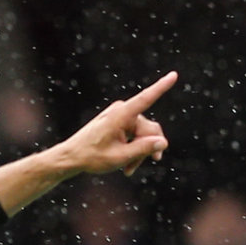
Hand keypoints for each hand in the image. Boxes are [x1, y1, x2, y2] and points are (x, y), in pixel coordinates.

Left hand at [51, 73, 174, 179]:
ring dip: (138, 152)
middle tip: (135, 168)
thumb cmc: (91, 157)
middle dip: (146, 149)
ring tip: (128, 170)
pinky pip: (134, 134)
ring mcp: (121, 116)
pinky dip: (132, 149)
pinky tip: (126, 164)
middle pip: (149, 129)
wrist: (71, 157)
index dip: (161, 87)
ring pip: (142, 135)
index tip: (174, 74)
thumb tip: (163, 142)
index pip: (146, 99)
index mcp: (121, 115)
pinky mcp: (119, 122)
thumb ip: (143, 149)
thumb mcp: (120, 157)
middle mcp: (122, 111)